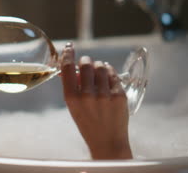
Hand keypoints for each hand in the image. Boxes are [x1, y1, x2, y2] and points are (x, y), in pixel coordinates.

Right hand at [60, 43, 131, 159]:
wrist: (107, 142)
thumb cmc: (87, 123)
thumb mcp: (73, 107)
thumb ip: (71, 87)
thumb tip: (70, 68)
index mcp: (71, 98)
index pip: (68, 68)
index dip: (68, 54)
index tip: (69, 47)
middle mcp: (87, 95)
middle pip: (86, 64)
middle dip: (86, 61)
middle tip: (86, 64)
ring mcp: (105, 95)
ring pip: (101, 67)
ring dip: (98, 66)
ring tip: (98, 73)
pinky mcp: (119, 96)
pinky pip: (113, 74)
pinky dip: (109, 72)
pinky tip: (107, 77)